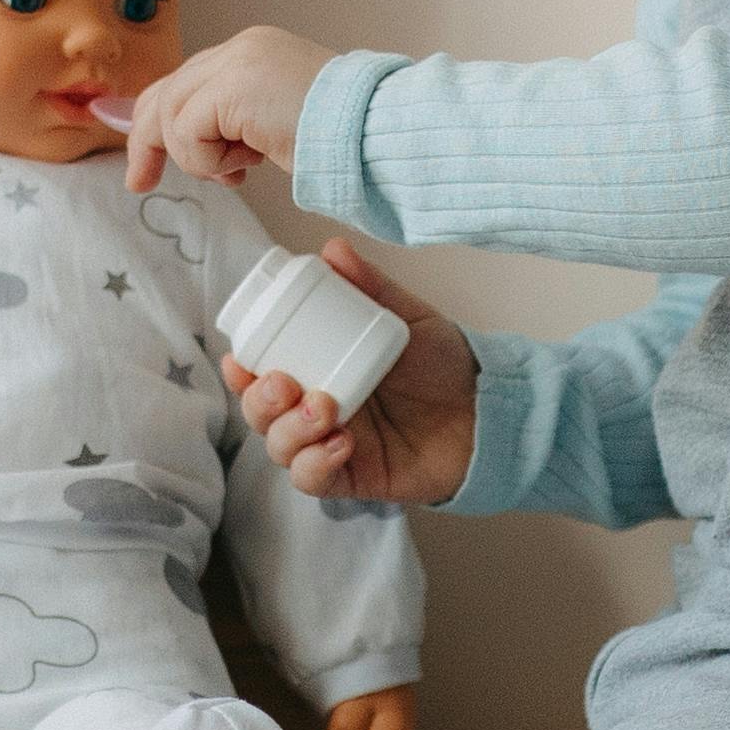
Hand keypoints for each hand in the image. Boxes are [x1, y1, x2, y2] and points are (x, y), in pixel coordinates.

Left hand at [116, 27, 332, 190]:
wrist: (374, 133)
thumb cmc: (342, 139)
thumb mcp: (273, 125)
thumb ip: (235, 123)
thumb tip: (196, 148)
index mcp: (253, 53)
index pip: (185, 82)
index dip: (157, 122)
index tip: (146, 161)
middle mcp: (241, 48)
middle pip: (166, 93)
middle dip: (147, 142)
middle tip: (141, 182)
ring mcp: (236, 62)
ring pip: (172, 117)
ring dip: (199, 159)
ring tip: (239, 169)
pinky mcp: (232, 88)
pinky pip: (187, 133)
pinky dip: (208, 160)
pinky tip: (247, 163)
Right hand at [226, 241, 478, 507]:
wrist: (488, 410)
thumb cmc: (443, 365)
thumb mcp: (405, 318)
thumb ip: (371, 287)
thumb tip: (333, 249)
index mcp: (318, 370)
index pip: (263, 373)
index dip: (243, 370)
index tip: (241, 357)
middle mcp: (316, 410)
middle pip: (261, 414)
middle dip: (260, 401)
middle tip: (285, 383)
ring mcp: (331, 445)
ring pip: (279, 448)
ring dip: (289, 431)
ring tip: (324, 408)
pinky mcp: (352, 478)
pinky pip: (312, 480)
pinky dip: (317, 463)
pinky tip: (343, 442)